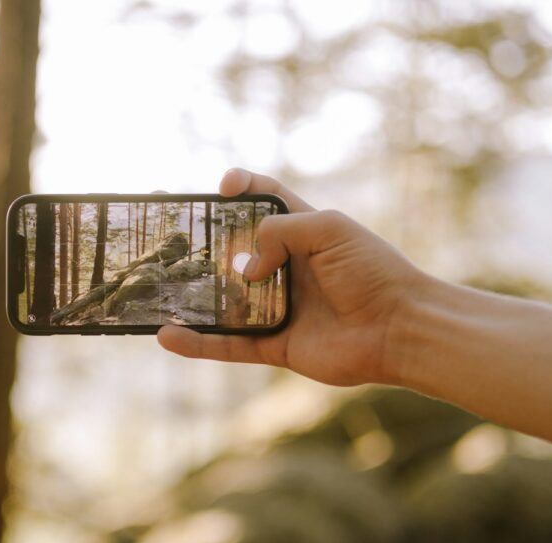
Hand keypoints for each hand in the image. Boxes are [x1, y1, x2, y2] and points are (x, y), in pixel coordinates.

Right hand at [157, 168, 424, 385]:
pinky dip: (198, 344)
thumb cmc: (373, 270)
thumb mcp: (328, 229)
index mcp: (303, 231)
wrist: (401, 329)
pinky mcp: (276, 345)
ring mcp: (278, 308)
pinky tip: (167, 336)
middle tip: (160, 233)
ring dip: (188, 296)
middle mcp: (286, 268)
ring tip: (150, 286)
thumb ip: (279, 233)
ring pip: (222, 301)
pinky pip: (229, 345)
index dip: (241, 188)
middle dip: (197, 242)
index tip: (220, 187)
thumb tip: (243, 268)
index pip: (264, 200)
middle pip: (232, 251)